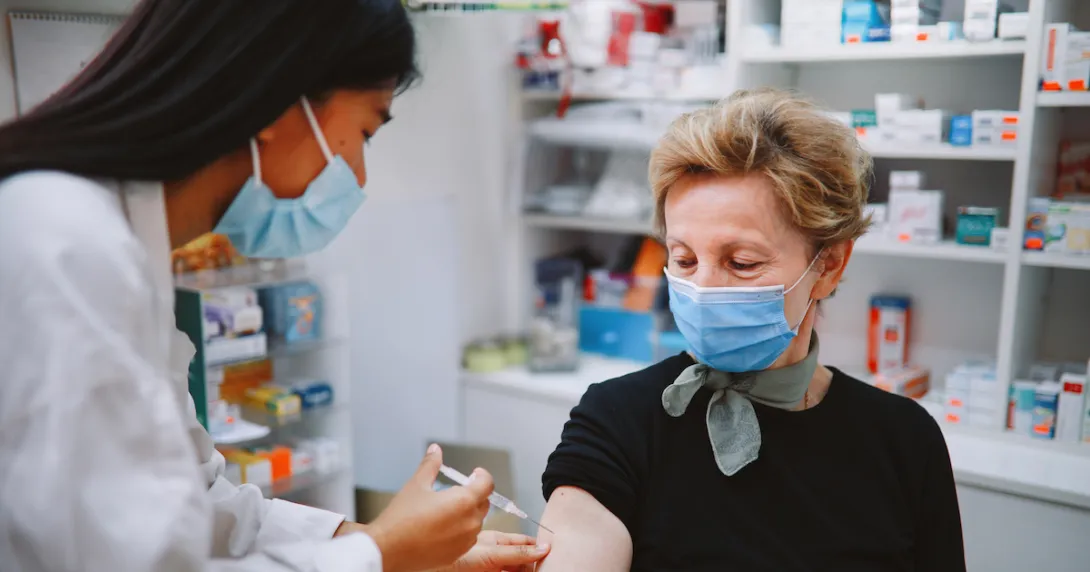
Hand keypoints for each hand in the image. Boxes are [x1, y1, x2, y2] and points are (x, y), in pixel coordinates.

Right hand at [361, 444, 494, 571]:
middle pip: (483, 502)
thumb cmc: (401, 519)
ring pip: (476, 521)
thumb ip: (430, 465)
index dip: (482, 476)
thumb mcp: (416, 484)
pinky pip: (468, 538)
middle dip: (474, 493)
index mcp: (463, 501)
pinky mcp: (458, 554)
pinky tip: (442, 527)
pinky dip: (461, 529)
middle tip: (455, 490)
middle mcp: (469, 522)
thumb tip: (435, 450)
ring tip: (445, 510)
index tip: (475, 473)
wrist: (387, 550)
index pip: (487, 484)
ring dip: (468, 512)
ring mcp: (465, 541)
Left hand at [441, 531, 550, 571]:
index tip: (553, 552)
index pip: (525, 543)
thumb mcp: (492, 553)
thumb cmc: (458, 558)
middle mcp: (497, 555)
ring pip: (516, 569)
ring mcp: (493, 568)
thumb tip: (543, 548)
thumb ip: (516, 552)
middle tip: (548, 566)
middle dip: (535, 563)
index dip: (539, 547)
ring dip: (526, 570)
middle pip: (523, 560)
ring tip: (539, 570)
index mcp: (498, 541)